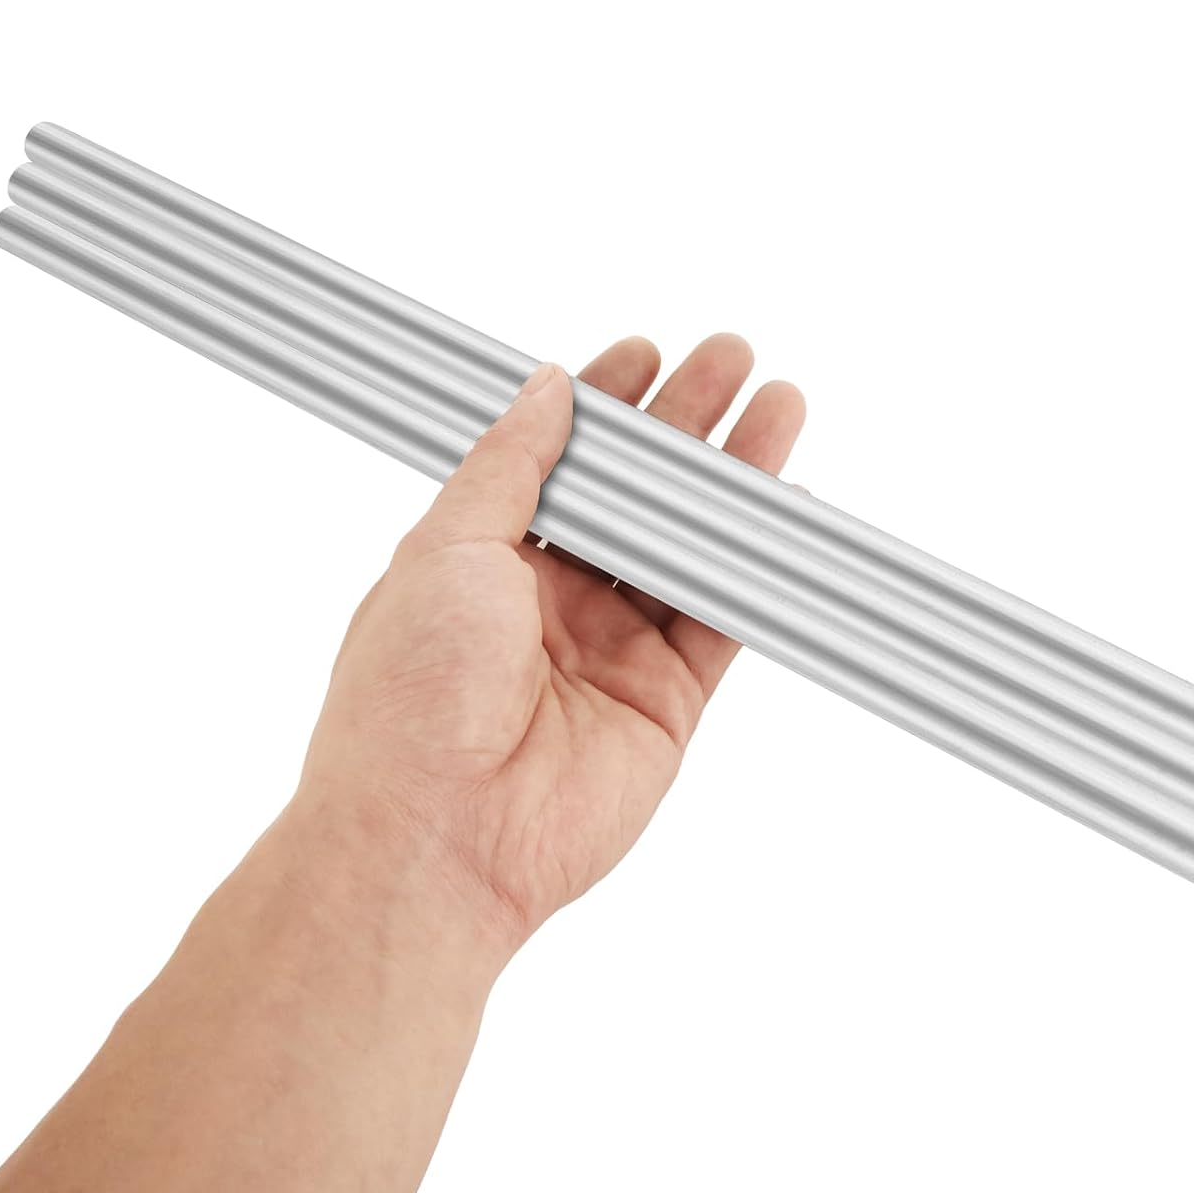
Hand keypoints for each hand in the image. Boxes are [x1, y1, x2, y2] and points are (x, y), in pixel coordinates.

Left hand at [299, 334, 805, 953]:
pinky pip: (722, 621)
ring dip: (733, 481)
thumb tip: (546, 388)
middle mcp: (553, 599)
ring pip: (688, 546)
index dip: (606, 406)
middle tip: (731, 359)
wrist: (434, 838)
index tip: (646, 354)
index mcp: (487, 559)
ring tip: (779, 410)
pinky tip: (784, 513)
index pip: (561, 462)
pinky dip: (756, 570)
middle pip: (636, 495)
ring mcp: (612, 649)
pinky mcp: (665, 703)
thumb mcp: (444, 547)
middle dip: (684, 425)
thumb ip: (509, 466)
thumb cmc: (409, 697)